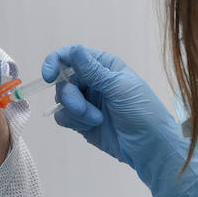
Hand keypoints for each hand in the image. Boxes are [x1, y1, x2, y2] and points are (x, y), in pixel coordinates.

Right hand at [43, 44, 197, 196]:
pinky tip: (91, 125)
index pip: (71, 55)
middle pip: (63, 80)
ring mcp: (86, 101)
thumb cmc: (142, 112)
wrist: (148, 147)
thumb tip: (73, 49)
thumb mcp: (118, 87)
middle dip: (71, 96)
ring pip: (61, 99)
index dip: (55, 62)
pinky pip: (62, 116)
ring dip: (76, 111)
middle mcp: (92, 81)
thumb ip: (92, 70)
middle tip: (85, 110)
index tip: (49, 76)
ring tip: (96, 120)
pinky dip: (73, 121)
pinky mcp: (81, 120)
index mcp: (103, 66)